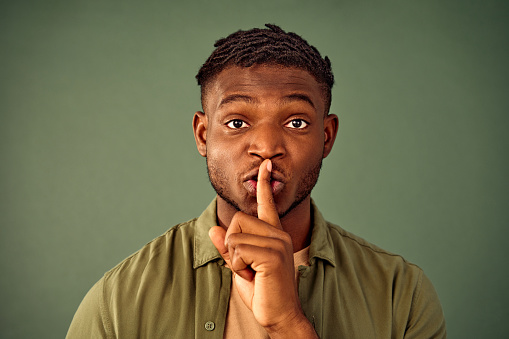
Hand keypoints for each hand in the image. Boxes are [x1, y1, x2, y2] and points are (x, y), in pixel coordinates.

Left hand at [209, 159, 316, 337]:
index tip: (266, 164)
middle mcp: (278, 234)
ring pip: (234, 236)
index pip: (267, 203)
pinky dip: (238, 265)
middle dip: (233, 245)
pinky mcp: (272, 254)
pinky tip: (254, 276)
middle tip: (248, 266)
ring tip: (253, 273)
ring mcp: (277, 243)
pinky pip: (237, 249)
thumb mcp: (240, 267)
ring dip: (235, 259)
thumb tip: (214, 229)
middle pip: (237, 220)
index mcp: (274, 234)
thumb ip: (228, 248)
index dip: (264, 183)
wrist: (280, 316)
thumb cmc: (263, 292)